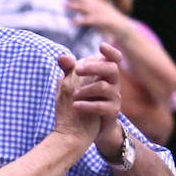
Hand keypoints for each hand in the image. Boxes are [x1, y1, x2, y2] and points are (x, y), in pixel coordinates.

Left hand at [58, 0, 131, 40]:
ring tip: (63, 4)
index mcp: (94, 1)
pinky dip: (81, 20)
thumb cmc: (105, 20)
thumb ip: (83, 8)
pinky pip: (89, 20)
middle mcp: (96, 4)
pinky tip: (73, 22)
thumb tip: (68, 4)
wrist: (122, 27)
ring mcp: (98, 11)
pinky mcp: (101, 20)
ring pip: (84, 6)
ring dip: (74, 5)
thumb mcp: (94, 11)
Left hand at [71, 42, 127, 158]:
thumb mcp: (74, 84)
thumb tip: (61, 56)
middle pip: (112, 69)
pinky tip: (75, 106)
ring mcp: (114, 98)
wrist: (87, 129)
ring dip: (87, 89)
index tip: (101, 46)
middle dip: (94, 67)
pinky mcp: (112, 112)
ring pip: (105, 87)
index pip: (114, 59)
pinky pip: (103, 107)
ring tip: (73, 95)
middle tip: (77, 70)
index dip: (111, 51)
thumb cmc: (83, 100)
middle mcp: (113, 84)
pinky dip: (87, 105)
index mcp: (105, 74)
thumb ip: (69, 70)